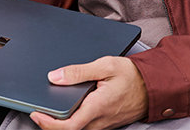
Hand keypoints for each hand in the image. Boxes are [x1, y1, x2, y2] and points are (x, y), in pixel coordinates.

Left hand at [29, 57, 147, 129]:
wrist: (154, 85)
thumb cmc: (132, 75)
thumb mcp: (105, 65)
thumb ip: (78, 71)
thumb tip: (55, 76)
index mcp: (98, 106)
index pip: (68, 126)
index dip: (48, 123)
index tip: (36, 113)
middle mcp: (100, 120)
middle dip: (49, 125)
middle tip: (37, 111)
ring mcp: (103, 125)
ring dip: (60, 125)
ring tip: (48, 111)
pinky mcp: (105, 124)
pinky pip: (85, 128)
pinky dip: (71, 123)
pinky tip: (66, 111)